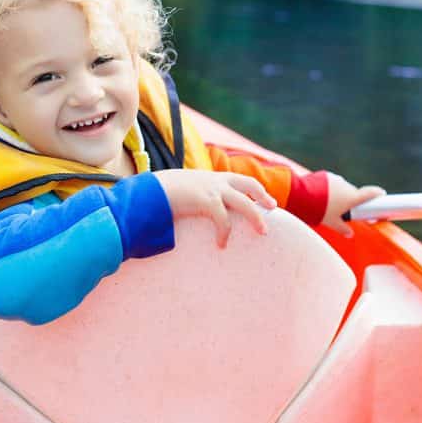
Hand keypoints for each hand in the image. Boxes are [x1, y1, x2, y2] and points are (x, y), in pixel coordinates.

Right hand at [155, 169, 273, 247]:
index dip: (253, 189)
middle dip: (262, 196)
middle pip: (249, 184)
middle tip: (272, 208)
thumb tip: (189, 210)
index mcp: (210, 177)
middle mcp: (215, 180)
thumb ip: (189, 198)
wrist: (148, 189)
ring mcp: (212, 189)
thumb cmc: (159, 193)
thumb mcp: (179, 191)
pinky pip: (223, 219)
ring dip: (255, 217)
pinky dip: (225, 232)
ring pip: (244, 202)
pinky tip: (222, 244)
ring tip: (263, 232)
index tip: (265, 198)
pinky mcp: (206, 201)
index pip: (239, 179)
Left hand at [321, 173, 384, 237]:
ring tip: (328, 204)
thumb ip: (342, 228)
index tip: (382, 193)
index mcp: (352, 197)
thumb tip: (349, 234)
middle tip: (343, 209)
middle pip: (354, 193)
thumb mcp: (331, 222)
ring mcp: (337, 179)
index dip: (377, 193)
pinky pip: (332, 183)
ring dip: (340, 194)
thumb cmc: (319, 211)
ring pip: (342, 187)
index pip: (370, 193)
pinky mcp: (327, 175)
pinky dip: (330, 188)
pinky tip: (321, 196)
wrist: (302, 196)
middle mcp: (347, 186)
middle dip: (351, 199)